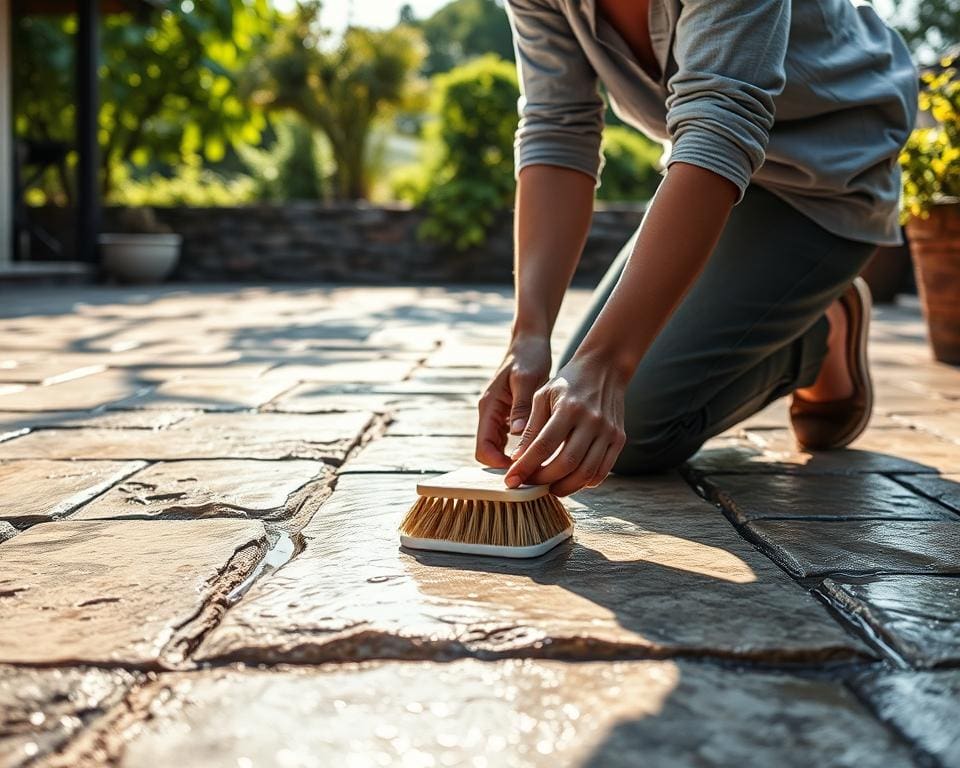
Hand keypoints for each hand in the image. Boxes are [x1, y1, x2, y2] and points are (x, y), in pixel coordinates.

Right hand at [475, 334, 551, 467]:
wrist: (529, 342)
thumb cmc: (529, 356)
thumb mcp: (527, 378)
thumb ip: (521, 406)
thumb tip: (517, 433)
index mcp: (489, 407)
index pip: (484, 449)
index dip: (500, 464)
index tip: (524, 468)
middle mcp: (490, 414)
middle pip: (490, 453)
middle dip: (508, 466)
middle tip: (536, 473)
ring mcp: (499, 415)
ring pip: (500, 449)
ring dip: (516, 459)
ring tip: (541, 465)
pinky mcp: (509, 415)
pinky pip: (510, 439)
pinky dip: (522, 448)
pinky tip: (543, 450)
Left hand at [505, 354, 626, 495]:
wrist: (605, 368)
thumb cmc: (568, 382)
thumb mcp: (543, 397)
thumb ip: (531, 428)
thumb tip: (518, 459)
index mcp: (569, 408)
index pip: (544, 446)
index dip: (526, 467)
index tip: (511, 480)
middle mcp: (592, 421)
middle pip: (566, 463)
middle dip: (544, 480)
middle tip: (529, 483)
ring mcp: (609, 431)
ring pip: (586, 472)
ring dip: (565, 487)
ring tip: (549, 487)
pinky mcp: (619, 439)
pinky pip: (602, 470)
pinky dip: (585, 482)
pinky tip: (571, 481)